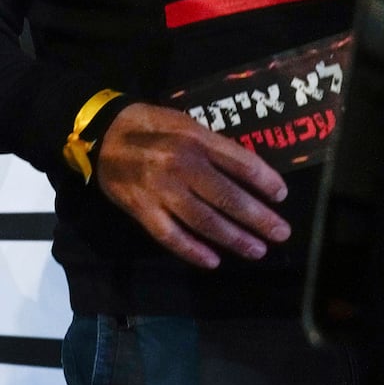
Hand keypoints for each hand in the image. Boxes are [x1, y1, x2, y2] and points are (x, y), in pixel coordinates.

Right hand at [95, 102, 290, 269]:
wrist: (101, 134)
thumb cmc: (151, 126)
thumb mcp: (186, 124)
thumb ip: (215, 146)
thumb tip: (250, 173)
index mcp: (195, 140)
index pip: (240, 163)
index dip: (265, 181)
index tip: (281, 196)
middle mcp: (180, 166)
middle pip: (227, 197)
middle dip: (258, 218)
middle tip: (281, 233)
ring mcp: (160, 190)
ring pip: (203, 221)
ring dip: (233, 238)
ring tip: (257, 250)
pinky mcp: (141, 209)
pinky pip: (170, 235)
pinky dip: (192, 251)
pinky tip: (212, 261)